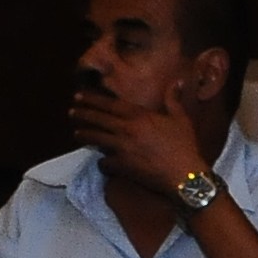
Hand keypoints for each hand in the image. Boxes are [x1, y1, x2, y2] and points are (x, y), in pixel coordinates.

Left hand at [70, 74, 208, 192]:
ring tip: (77, 134)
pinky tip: (101, 163)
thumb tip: (178, 81)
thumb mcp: (182, 120)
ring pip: (95, 138)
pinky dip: (102, 163)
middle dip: (82, 114)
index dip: (92, 100)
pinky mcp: (123, 165)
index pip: (109, 104)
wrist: (186, 175)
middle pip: (97, 119)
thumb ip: (174, 99)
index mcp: (139, 116)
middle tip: (71, 112)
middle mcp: (126, 129)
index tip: (79, 97)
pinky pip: (105, 162)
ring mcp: (122, 147)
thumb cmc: (186, 146)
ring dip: (84, 136)